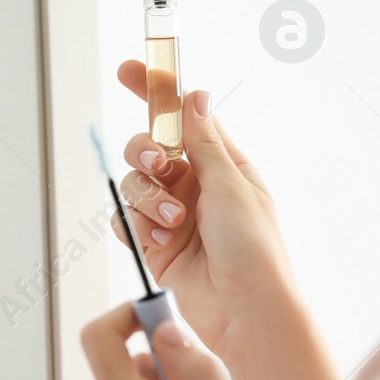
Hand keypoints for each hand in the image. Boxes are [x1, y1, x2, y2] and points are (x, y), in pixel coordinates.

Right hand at [113, 62, 339, 379]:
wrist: (244, 309)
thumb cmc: (253, 249)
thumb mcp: (231, 185)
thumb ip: (204, 141)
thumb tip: (194, 95)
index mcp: (221, 165)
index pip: (182, 117)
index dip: (156, 92)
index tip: (130, 70)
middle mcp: (194, 186)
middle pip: (148, 148)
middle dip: (145, 153)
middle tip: (159, 166)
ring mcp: (172, 214)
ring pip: (133, 184)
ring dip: (147, 198)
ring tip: (172, 221)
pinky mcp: (154, 244)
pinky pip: (125, 219)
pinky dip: (136, 225)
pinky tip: (160, 239)